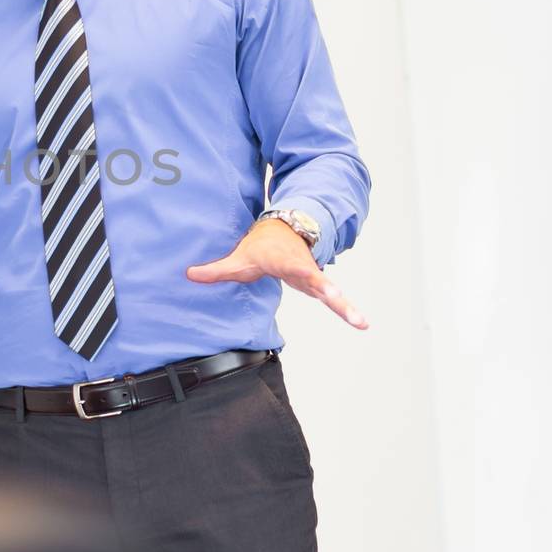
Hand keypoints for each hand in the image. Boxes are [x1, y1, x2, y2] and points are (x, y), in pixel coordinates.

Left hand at [186, 220, 367, 329]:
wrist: (286, 229)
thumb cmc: (261, 245)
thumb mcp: (240, 257)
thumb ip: (217, 269)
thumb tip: (189, 274)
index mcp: (286, 261)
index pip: (297, 269)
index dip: (306, 275)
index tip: (317, 281)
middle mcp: (305, 269)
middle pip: (322, 284)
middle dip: (336, 297)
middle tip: (354, 313)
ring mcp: (315, 277)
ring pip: (333, 293)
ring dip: (347, 307)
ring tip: (363, 323)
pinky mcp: (318, 285)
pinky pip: (333, 299)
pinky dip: (346, 309)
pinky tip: (361, 322)